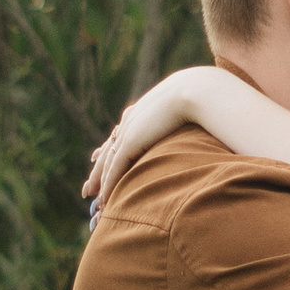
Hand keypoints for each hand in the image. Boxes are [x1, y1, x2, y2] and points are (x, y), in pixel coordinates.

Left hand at [82, 67, 217, 211]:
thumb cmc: (202, 99)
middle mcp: (130, 121)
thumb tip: (200, 125)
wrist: (195, 91)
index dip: (107, 149)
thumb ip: (184, 120)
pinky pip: (115, 167)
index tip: (97, 158)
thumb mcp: (187, 110)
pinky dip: (109, 184)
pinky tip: (105, 198)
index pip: (119, 134)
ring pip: (108, 162)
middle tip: (87, 189)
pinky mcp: (130, 141)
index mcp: (141, 111)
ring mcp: (129, 131)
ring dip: (99, 182)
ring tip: (91, 199)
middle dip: (97, 171)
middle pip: (108, 150)